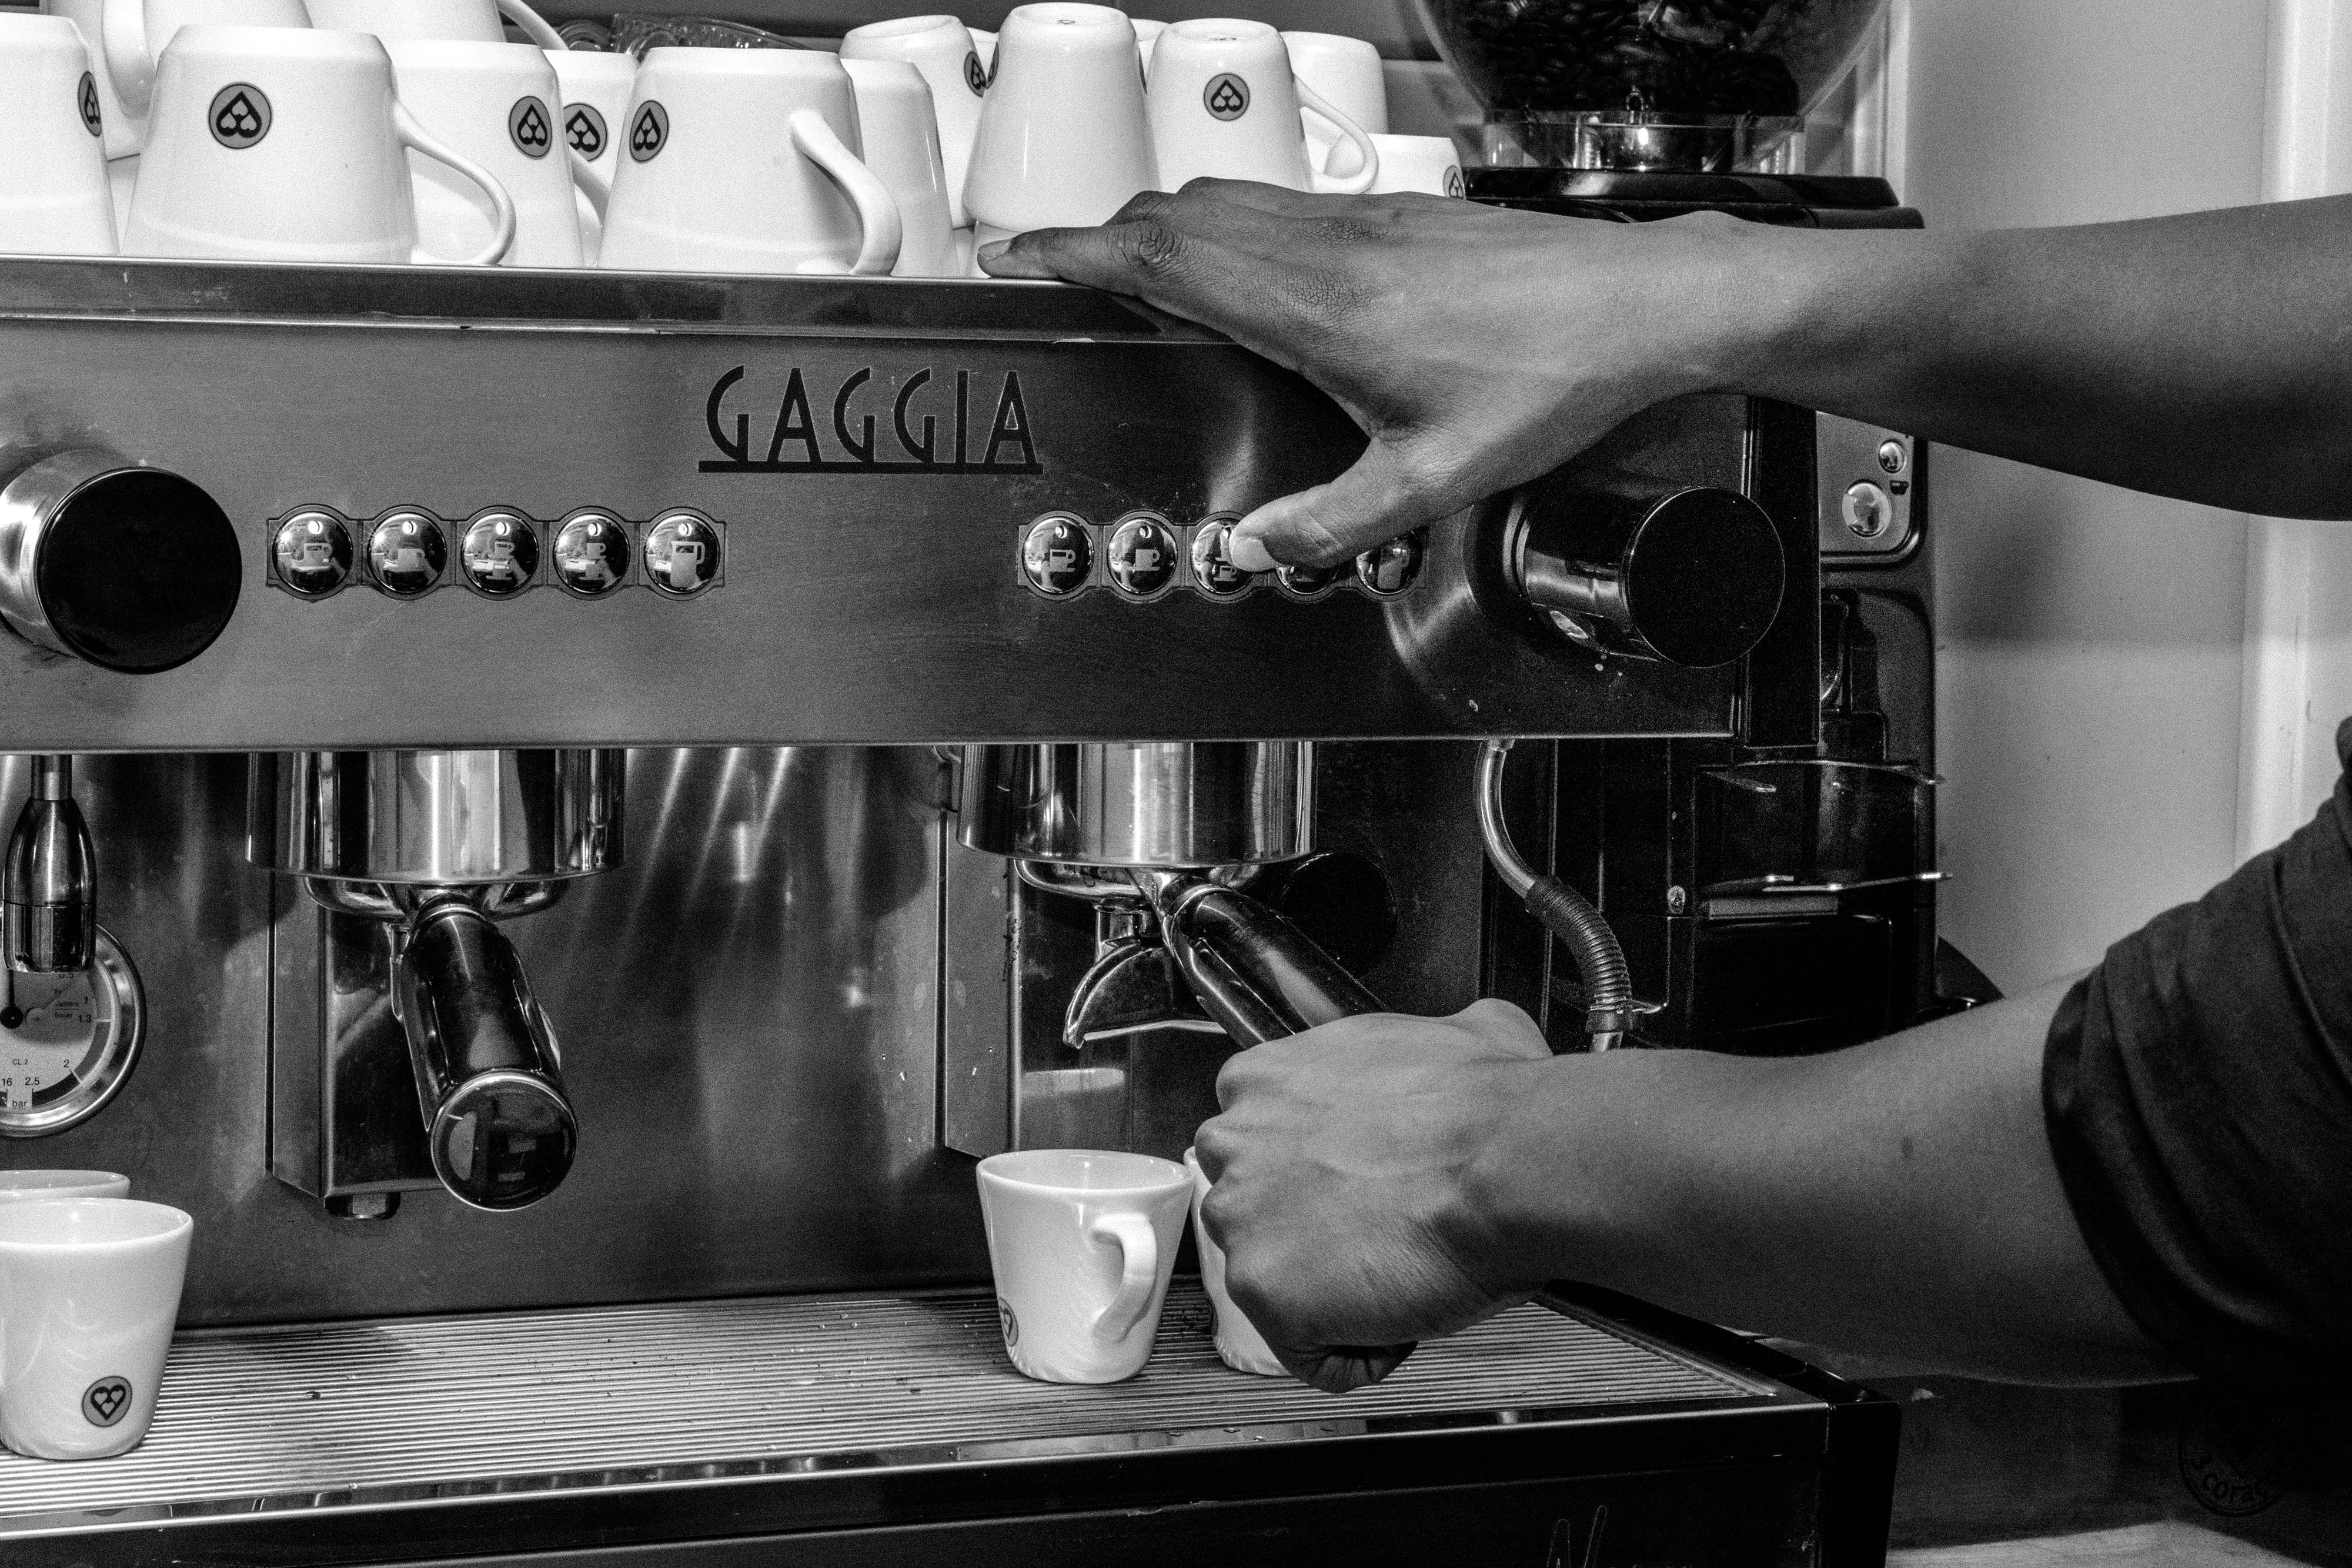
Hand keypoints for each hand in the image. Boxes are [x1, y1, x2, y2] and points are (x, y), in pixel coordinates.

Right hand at [981, 180, 1769, 567]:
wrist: (1639, 306)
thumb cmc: (1550, 377)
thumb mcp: (1434, 479)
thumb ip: (1333, 521)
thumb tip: (1257, 547)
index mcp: (1319, 304)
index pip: (1166, 256)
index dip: (1079, 253)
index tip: (1021, 254)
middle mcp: (1330, 247)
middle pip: (1179, 213)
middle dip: (1100, 234)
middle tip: (1052, 261)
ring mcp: (1363, 223)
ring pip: (1228, 198)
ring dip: (1161, 221)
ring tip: (1124, 258)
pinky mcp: (1397, 219)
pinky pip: (1278, 203)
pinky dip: (1224, 220)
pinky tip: (1238, 260)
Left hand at [1192, 1000, 1557, 1392]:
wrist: (1508, 1165)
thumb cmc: (1489, 1110)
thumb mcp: (1465, 1032)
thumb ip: (1426, 1042)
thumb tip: (1466, 1040)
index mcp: (1266, 1078)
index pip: (1263, 1141)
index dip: (1323, 1174)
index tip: (1367, 1186)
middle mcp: (1234, 1143)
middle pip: (1258, 1210)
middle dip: (1316, 1231)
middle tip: (1388, 1232)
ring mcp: (1241, 1220)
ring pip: (1278, 1282)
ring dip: (1338, 1291)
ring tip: (1403, 1272)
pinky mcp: (1263, 1291)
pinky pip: (1307, 1350)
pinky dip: (1360, 1350)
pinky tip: (1404, 1316)